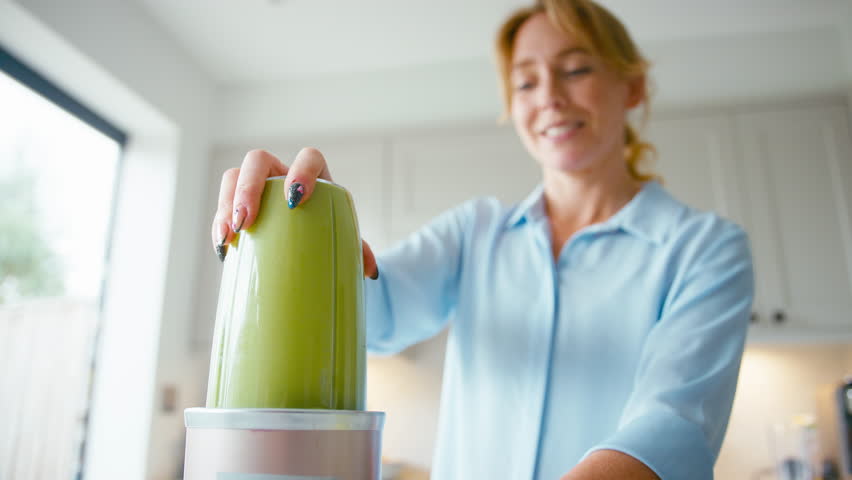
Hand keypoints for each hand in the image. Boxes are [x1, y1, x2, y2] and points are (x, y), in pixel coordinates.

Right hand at [211, 147, 377, 278]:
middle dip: (248, 188)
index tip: (295, 200)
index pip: (309, 157)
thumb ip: (357, 249)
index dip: (301, 172)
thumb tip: (370, 271)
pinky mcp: (237, 205)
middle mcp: (281, 172)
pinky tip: (223, 246)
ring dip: (226, 204)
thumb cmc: (328, 231)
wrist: (308, 235)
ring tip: (228, 235)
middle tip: (246, 220)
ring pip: (232, 177)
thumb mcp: (342, 237)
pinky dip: (219, 224)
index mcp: (314, 174)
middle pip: (258, 161)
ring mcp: (256, 186)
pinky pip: (222, 205)